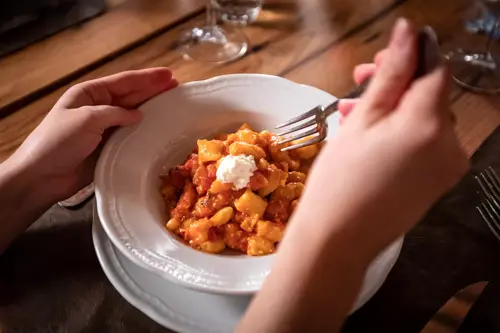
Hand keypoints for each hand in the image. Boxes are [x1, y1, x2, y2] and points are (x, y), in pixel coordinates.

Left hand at [9, 68, 177, 201]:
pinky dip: (145, 131)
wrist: (43, 176)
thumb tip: (138, 116)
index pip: (123, 82)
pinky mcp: (109, 147)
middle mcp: (99, 108)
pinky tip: (159, 128)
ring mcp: (104, 128)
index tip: (169, 74)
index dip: (147, 78)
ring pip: (133, 115)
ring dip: (152, 109)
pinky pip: (131, 135)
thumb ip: (114, 113)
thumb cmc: (59, 141)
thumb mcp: (86, 118)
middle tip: (177, 87)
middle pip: (131, 96)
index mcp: (89, 94)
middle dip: (153, 90)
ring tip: (173, 104)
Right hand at [294, 18, 468, 254]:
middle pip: (430, 95)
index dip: (411, 55)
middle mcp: (451, 144)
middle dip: (396, 84)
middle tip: (358, 82)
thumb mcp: (362, 121)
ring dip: (393, 109)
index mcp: (430, 125)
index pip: (435, 70)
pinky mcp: (439, 182)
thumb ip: (390, 75)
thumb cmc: (340, 180)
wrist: (338, 240)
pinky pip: (425, 144)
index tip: (382, 55)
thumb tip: (408, 32)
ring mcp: (448, 166)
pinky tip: (369, 136)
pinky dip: (401, 133)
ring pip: (425, 120)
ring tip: (352, 112)